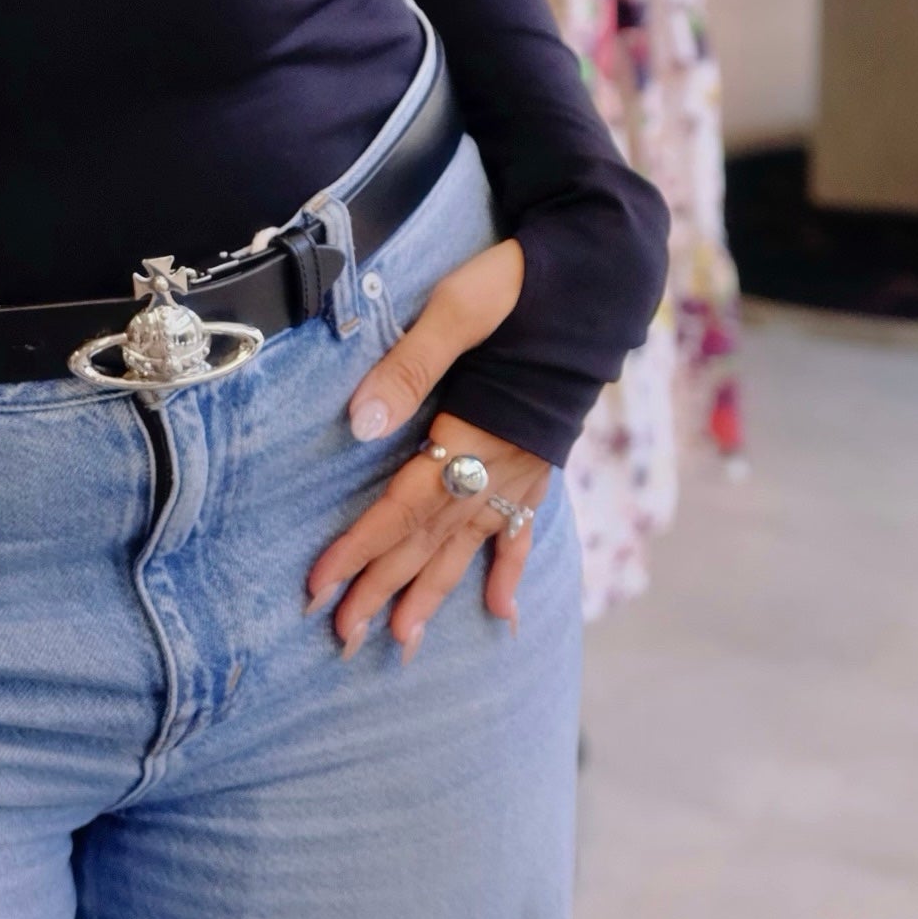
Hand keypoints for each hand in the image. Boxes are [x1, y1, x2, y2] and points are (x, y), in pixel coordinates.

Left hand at [305, 235, 553, 658]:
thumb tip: (361, 421)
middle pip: (431, 538)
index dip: (361, 546)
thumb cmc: (522, 284)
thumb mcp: (459, 308)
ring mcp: (524, 469)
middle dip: (384, 589)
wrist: (596, 276)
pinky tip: (501, 613)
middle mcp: (499, 464)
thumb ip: (409, 364)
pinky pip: (525, 528)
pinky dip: (512, 571)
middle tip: (342, 637)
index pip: (405, 504)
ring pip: (469, 544)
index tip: (320, 586)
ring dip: (433, 593)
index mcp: (473, 430)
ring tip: (402, 642)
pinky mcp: (540, 461)